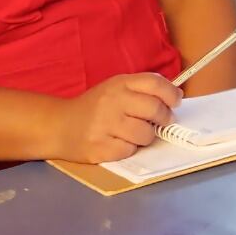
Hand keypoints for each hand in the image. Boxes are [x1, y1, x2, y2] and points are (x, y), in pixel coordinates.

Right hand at [55, 72, 180, 164]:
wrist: (58, 126)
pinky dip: (128, 149)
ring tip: (133, 133)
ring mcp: (104, 125)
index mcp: (119, 83)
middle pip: (154, 110)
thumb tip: (175, 97)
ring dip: (145, 136)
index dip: (171, 93)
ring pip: (145, 134)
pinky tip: (117, 142)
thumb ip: (142, 90)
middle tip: (159, 122)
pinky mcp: (100, 148)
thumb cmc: (94, 107)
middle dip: (163, 118)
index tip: (176, 102)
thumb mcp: (115, 89)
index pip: (155, 84)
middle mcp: (112, 101)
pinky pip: (129, 150)